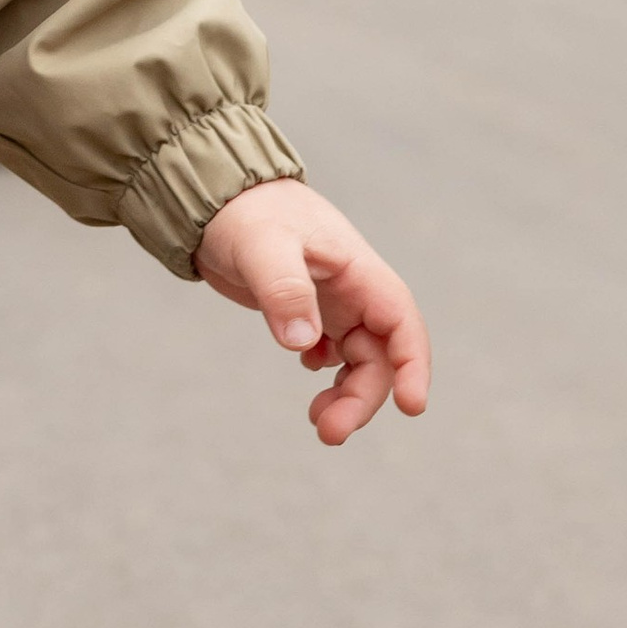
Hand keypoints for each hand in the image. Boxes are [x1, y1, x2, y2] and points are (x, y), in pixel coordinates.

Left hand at [193, 180, 430, 445]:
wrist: (213, 195)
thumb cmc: (243, 210)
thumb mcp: (262, 244)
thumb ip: (284, 289)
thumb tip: (303, 344)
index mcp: (357, 270)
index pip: (401, 322)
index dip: (413, 365)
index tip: (411, 406)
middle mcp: (353, 289)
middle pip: (379, 356)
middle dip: (363, 398)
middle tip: (329, 432)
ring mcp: (332, 301)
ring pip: (357, 360)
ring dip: (346, 394)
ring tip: (317, 422)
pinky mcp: (307, 309)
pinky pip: (333, 351)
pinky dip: (327, 372)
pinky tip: (306, 372)